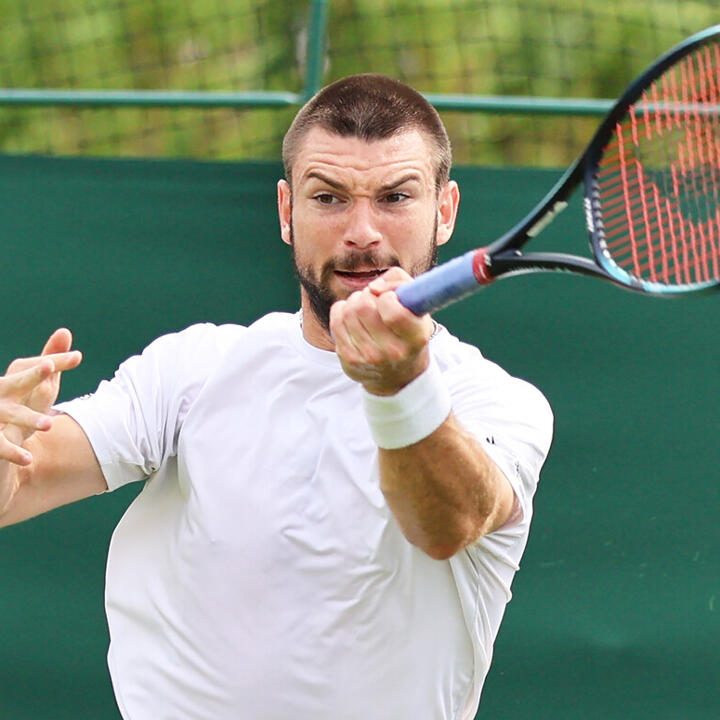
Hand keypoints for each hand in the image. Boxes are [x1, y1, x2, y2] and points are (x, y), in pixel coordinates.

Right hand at [0, 329, 82, 465]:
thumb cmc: (15, 403)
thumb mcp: (36, 385)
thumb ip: (50, 361)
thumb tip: (65, 332)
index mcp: (11, 380)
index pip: (33, 366)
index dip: (55, 362)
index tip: (78, 356)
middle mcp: (0, 394)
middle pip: (15, 382)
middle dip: (32, 375)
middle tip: (49, 366)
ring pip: (10, 414)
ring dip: (28, 418)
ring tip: (49, 424)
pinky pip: (0, 445)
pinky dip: (12, 452)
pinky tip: (28, 458)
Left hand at [330, 268, 433, 395]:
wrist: (398, 374)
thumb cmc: (407, 330)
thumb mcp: (416, 304)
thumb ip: (399, 281)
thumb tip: (373, 288)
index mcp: (416, 337)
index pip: (392, 311)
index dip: (388, 297)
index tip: (390, 299)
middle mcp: (393, 352)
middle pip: (363, 306)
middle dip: (367, 296)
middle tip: (374, 301)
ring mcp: (369, 357)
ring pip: (348, 311)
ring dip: (354, 302)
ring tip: (365, 310)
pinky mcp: (349, 359)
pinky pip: (336, 320)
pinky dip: (342, 311)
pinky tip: (353, 318)